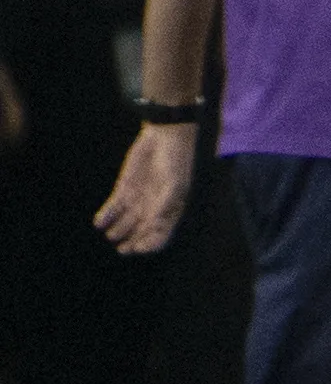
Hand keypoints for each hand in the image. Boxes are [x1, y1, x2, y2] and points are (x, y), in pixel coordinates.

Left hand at [95, 123, 198, 255]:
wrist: (166, 136)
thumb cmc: (177, 160)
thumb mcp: (175, 183)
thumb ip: (166, 204)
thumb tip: (157, 224)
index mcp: (171, 209)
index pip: (161, 234)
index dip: (150, 244)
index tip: (139, 248)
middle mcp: (154, 207)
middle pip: (141, 231)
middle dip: (132, 241)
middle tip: (122, 248)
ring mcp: (139, 198)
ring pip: (126, 221)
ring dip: (118, 230)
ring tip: (111, 234)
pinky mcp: (125, 188)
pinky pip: (114, 206)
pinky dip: (106, 215)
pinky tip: (99, 222)